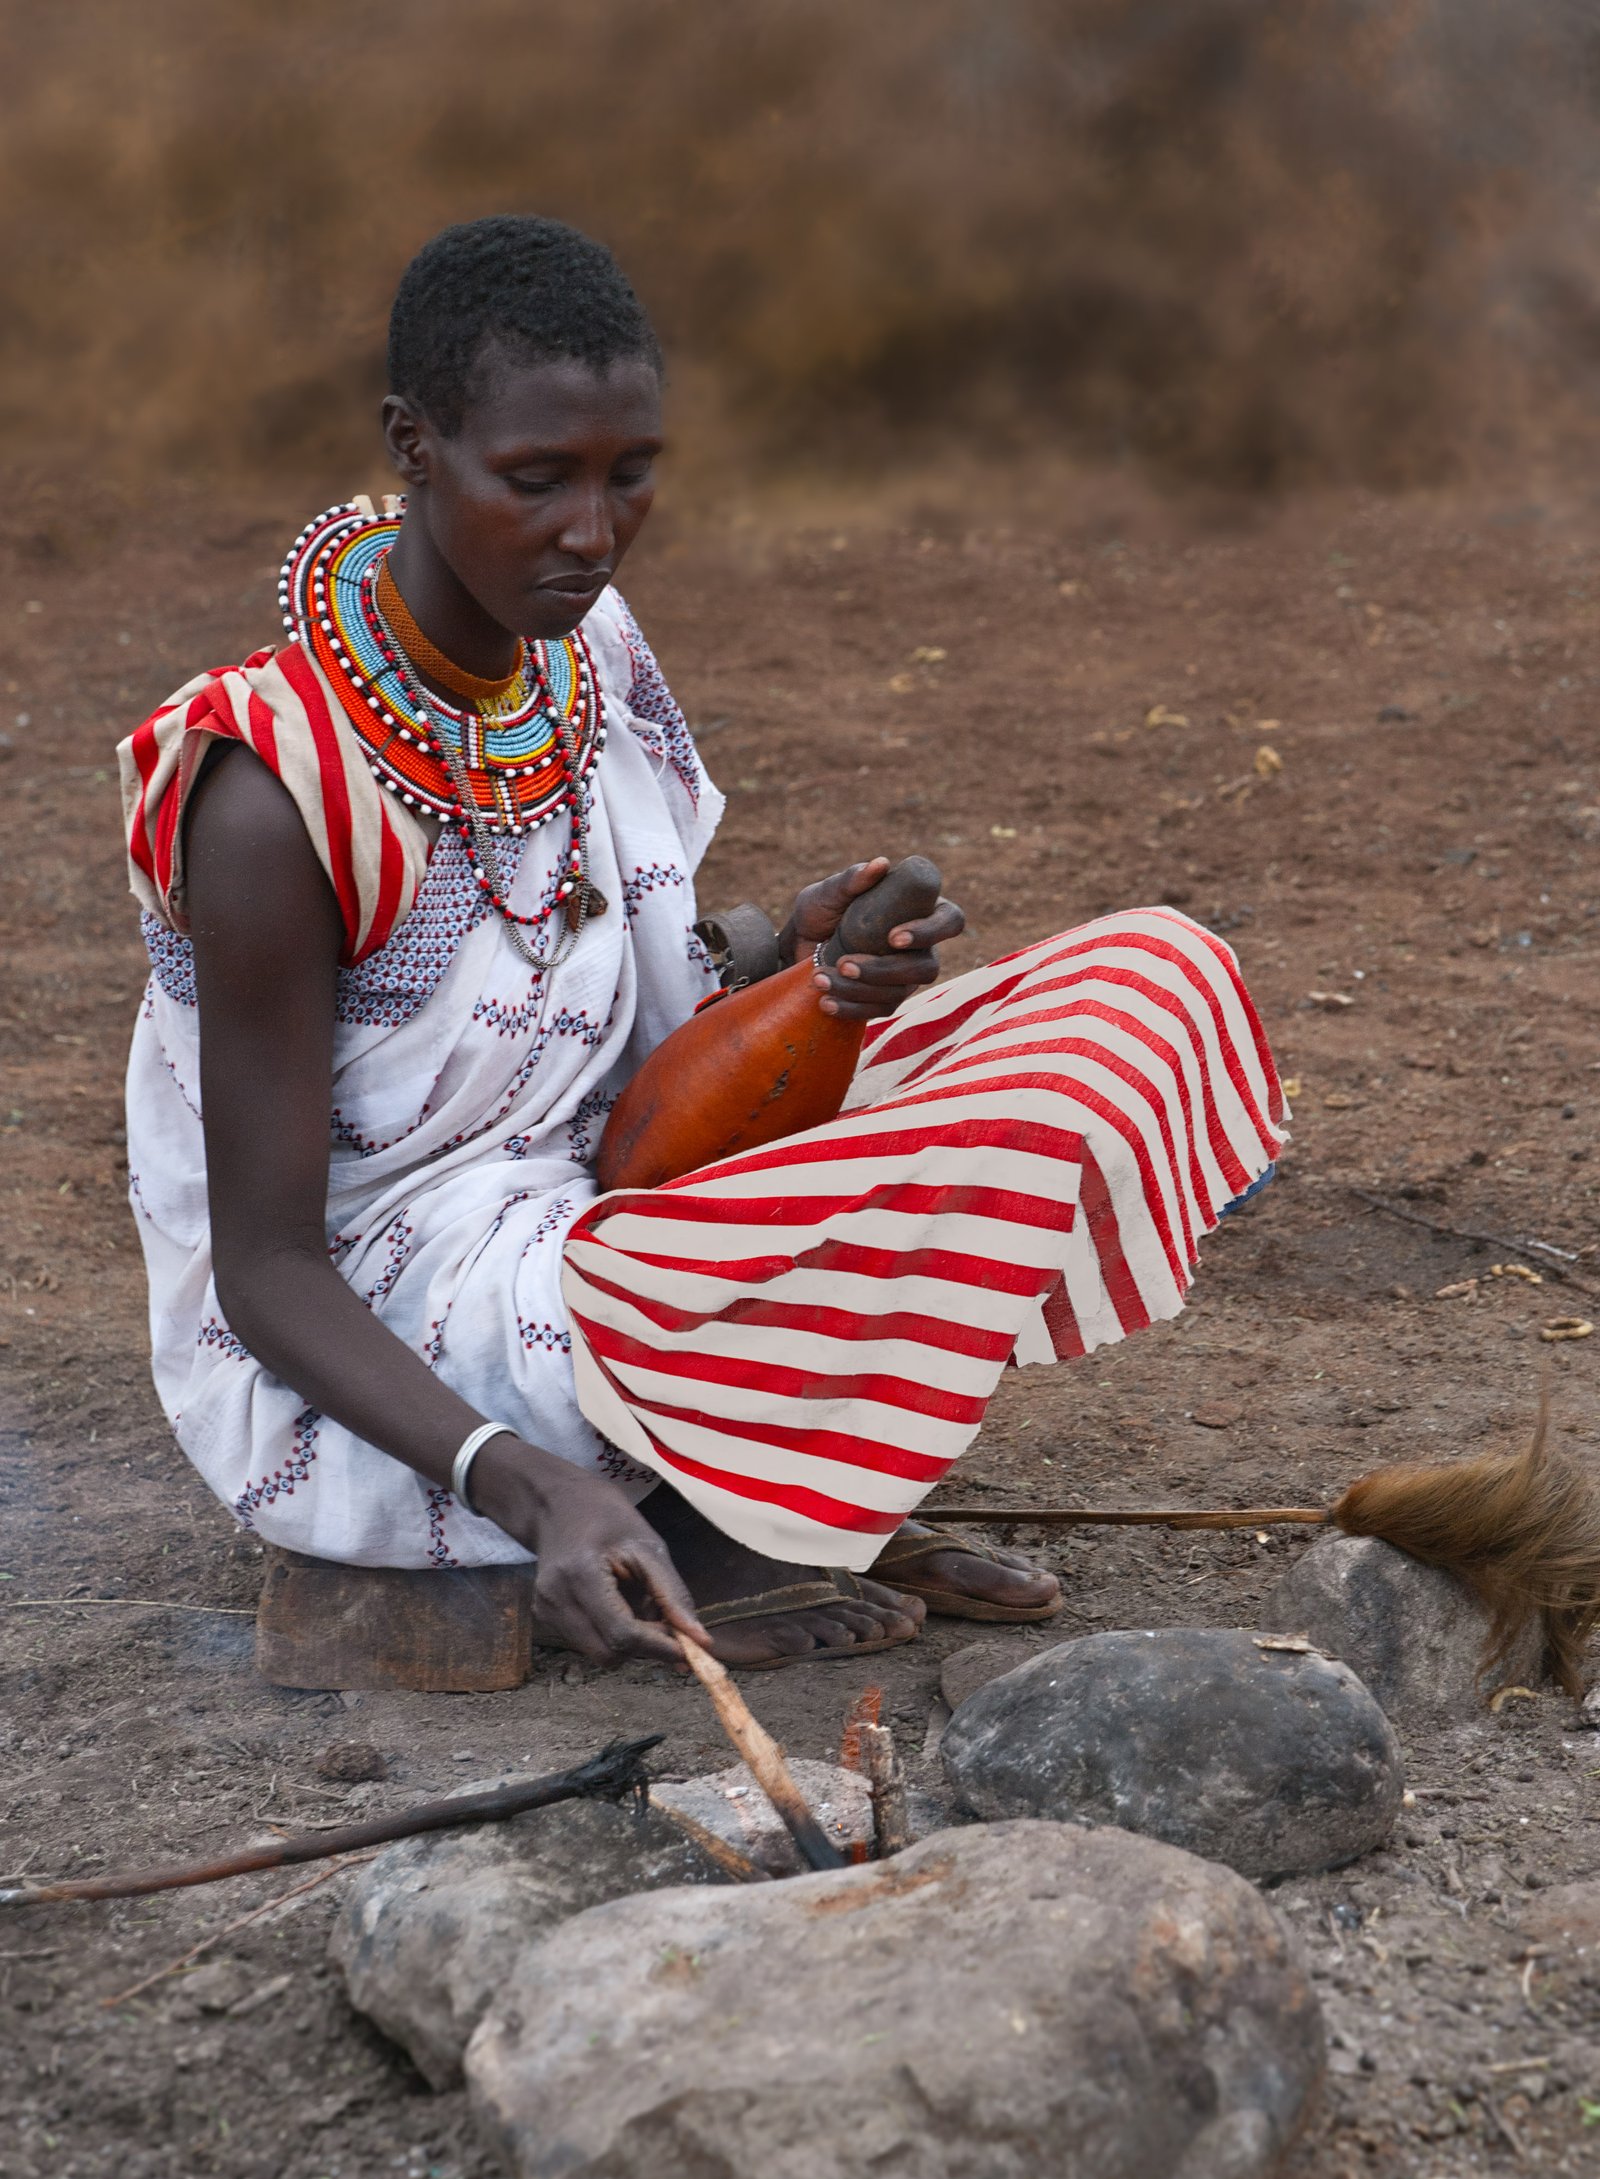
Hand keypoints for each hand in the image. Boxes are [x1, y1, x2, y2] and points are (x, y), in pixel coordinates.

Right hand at [471, 1437, 707, 1665]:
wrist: (557, 1503)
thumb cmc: (607, 1517)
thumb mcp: (648, 1547)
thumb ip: (672, 1595)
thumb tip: (700, 1641)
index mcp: (580, 1576)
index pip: (622, 1635)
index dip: (660, 1647)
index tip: (691, 1650)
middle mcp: (555, 1600)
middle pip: (609, 1654)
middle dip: (645, 1647)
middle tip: (667, 1624)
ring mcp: (545, 1611)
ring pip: (599, 1655)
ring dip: (629, 1643)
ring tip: (639, 1606)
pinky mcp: (544, 1616)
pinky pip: (588, 1644)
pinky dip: (611, 1635)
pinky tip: (617, 1606)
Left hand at [779, 857, 966, 1022]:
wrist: (797, 945)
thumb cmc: (820, 910)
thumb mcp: (829, 892)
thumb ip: (852, 879)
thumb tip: (880, 865)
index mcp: (919, 910)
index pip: (950, 921)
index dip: (929, 932)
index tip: (892, 938)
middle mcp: (920, 946)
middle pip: (927, 967)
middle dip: (884, 970)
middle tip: (844, 964)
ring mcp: (905, 976)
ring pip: (901, 992)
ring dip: (860, 989)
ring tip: (821, 979)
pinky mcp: (886, 998)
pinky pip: (881, 1010)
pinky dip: (852, 1009)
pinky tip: (827, 1003)